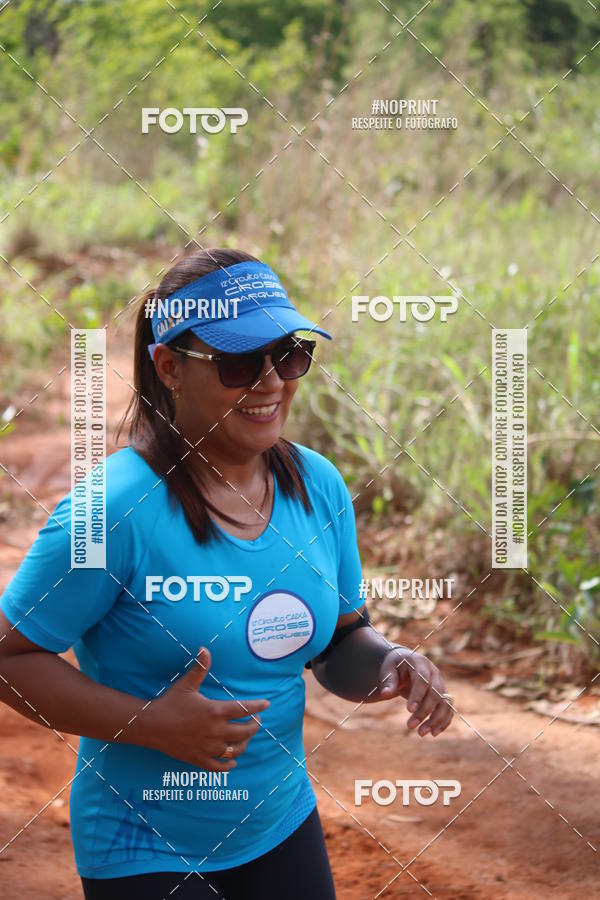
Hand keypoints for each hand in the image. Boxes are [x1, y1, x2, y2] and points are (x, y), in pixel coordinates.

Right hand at [140, 647, 269, 768]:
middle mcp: (215, 731)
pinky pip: (219, 767)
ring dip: (244, 744)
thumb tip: (204, 648)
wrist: (151, 726)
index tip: (267, 704)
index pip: (244, 709)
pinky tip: (232, 762)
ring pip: (235, 750)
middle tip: (256, 720)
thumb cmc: (170, 702)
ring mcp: (207, 747)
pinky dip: (228, 765)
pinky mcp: (199, 759)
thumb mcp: (187, 684)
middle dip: (254, 726)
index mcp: (215, 711)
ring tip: (245, 738)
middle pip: (245, 732)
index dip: (258, 706)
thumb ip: (200, 668)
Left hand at [378, 647, 453, 737]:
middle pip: (435, 693)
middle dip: (424, 711)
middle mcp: (434, 673)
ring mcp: (441, 683)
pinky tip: (433, 733)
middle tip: (410, 726)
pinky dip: (443, 721)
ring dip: (436, 720)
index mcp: (420, 663)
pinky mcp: (443, 694)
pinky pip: (448, 709)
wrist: (405, 663)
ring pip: (445, 703)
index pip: (422, 680)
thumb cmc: (395, 666)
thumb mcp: (388, 669)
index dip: (418, 695)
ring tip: (421, 733)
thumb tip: (385, 694)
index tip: (409, 710)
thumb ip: (388, 682)